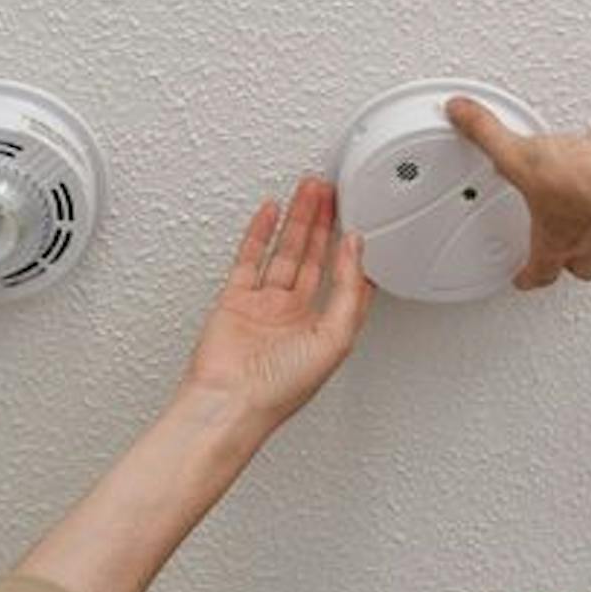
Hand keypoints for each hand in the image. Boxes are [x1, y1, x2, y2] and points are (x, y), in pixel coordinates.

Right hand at [178, 177, 375, 424]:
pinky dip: (260, 233)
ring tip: (309, 190)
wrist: (230, 401)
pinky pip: (250, 258)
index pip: (344, 281)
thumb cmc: (279, 388)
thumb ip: (349, 291)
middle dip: (325, 224)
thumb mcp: (335, 339)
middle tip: (332, 193)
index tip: (360, 224)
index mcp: (323, 328)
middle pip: (314, 257)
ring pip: (285, 251)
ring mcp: (264, 305)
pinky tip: (272, 211)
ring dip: (298, 220)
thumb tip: (356, 250)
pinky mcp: (236, 299)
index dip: (353, 252)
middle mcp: (295, 315)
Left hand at [445, 96, 590, 289]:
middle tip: (562, 259)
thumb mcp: (517, 155)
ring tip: (588, 227)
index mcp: (555, 241)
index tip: (523, 279)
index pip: (540, 272)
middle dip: (572, 267)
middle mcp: (585, 237)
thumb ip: (487, 133)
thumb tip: (461, 113)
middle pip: (584, 269)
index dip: (529, 278)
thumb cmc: (574, 182)